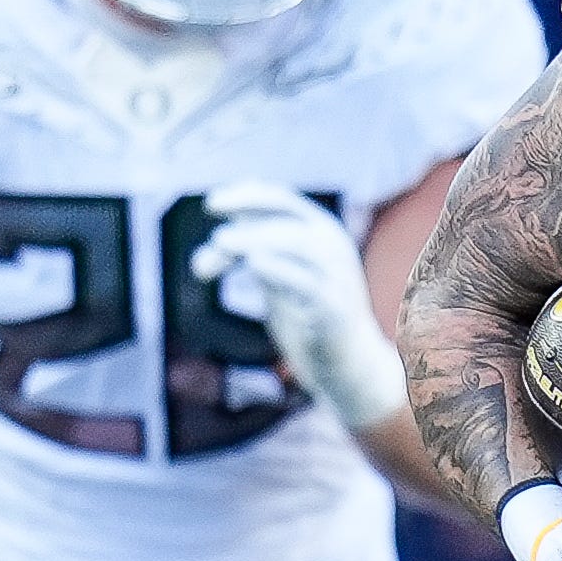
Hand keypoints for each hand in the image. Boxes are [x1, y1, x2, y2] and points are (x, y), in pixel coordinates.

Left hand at [196, 184, 406, 429]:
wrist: (350, 363)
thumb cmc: (311, 316)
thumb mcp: (283, 274)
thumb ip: (261, 250)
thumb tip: (222, 228)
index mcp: (322, 232)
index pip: (281, 200)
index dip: (245, 197)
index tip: (211, 205)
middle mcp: (333, 247)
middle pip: (286, 218)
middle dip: (246, 220)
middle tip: (215, 236)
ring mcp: (336, 276)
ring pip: (295, 244)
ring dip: (254, 239)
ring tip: (221, 242)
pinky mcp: (333, 308)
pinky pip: (305, 282)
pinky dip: (277, 268)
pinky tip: (253, 263)